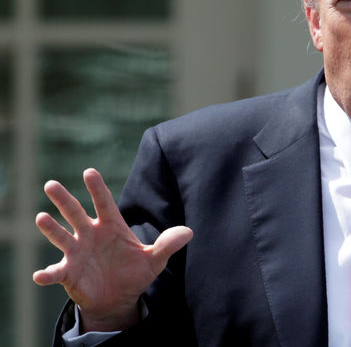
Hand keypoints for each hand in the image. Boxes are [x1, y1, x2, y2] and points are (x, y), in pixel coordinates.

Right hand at [32, 168, 192, 331]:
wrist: (119, 299)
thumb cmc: (135, 273)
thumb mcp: (154, 260)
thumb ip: (168, 245)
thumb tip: (189, 232)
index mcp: (111, 227)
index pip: (105, 204)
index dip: (97, 188)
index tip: (89, 172)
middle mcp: (90, 235)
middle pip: (76, 214)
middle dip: (64, 200)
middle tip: (50, 184)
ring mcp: (77, 253)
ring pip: (62, 237)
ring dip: (51, 228)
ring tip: (41, 217)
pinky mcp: (69, 273)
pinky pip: (56, 272)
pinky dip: (47, 274)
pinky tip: (40, 275)